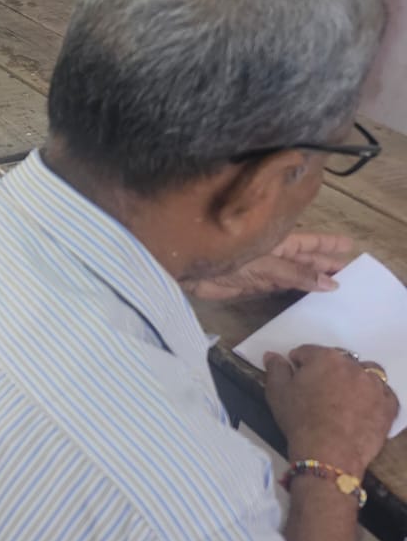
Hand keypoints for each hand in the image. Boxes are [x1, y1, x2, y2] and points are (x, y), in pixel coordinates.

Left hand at [187, 233, 353, 300]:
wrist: (188, 268)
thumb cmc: (225, 254)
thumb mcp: (266, 264)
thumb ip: (295, 274)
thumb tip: (329, 282)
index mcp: (278, 240)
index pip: (309, 242)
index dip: (328, 244)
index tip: (350, 245)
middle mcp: (274, 254)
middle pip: (306, 260)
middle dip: (326, 265)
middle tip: (352, 275)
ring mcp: (265, 271)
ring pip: (296, 276)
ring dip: (314, 282)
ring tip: (338, 289)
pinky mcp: (254, 287)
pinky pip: (281, 290)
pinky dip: (296, 294)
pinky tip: (310, 300)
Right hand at [266, 344, 398, 476]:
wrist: (329, 454)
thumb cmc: (300, 421)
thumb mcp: (277, 394)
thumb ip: (275, 369)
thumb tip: (273, 355)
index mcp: (324, 358)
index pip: (308, 352)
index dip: (299, 364)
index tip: (296, 377)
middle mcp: (352, 366)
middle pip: (338, 360)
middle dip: (328, 370)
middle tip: (318, 391)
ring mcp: (374, 385)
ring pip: (366, 373)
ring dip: (356, 379)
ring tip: (345, 397)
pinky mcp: (388, 406)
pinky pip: (385, 394)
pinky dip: (375, 397)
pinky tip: (364, 408)